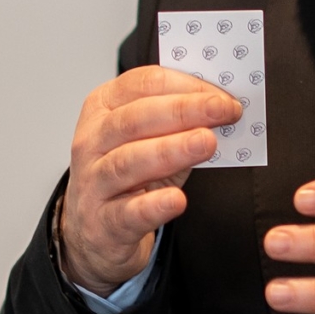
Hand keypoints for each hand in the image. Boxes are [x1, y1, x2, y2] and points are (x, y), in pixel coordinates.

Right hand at [60, 66, 242, 293]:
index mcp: (102, 108)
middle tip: (222, 110)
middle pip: (135, 119)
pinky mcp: (102, 223)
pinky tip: (177, 199)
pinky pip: (128, 213)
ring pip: (129, 162)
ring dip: (171, 149)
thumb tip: (222, 109)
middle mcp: (92, 142)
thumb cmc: (126, 176)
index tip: (222, 95)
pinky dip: (154, 205)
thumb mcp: (147, 139)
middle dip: (184, 111)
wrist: (95, 229)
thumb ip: (178, 123)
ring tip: (206, 142)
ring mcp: (93, 183)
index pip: (142, 84)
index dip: (186, 86)